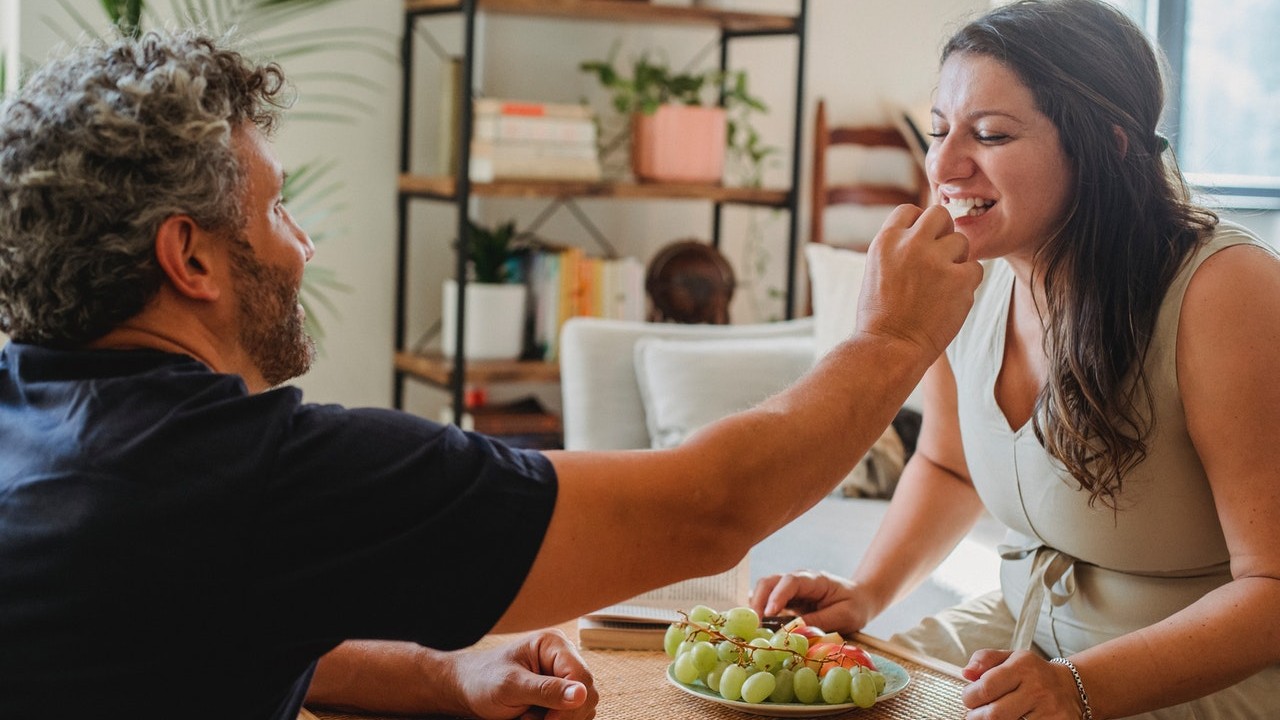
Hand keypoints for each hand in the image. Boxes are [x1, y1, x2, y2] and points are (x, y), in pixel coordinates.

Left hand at [452, 629, 597, 719]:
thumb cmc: (483, 680)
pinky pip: (573, 714)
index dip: (571, 703)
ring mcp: (562, 676)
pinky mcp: (559, 694)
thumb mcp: (511, 686)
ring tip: (529, 717)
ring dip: (559, 719)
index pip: (581, 676)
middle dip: (563, 714)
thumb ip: (546, 690)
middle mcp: (563, 658)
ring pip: (582, 707)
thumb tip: (581, 694)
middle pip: (587, 694)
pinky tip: (534, 718)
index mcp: (553, 645)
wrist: (467, 690)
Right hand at [750, 570, 875, 634]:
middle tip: (755, 625)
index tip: (770, 613)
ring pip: (765, 591)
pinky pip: (769, 602)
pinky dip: (762, 613)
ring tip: (754, 629)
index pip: (790, 582)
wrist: (860, 598)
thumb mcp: (844, 616)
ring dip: (757, 608)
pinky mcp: (788, 600)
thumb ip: (819, 622)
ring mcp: (791, 589)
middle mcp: (798, 580)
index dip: (777, 596)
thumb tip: (794, 631)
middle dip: (759, 601)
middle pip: (770, 582)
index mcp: (814, 580)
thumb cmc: (855, 605)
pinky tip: (760, 627)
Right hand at [857, 205, 981, 359]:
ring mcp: (937, 261)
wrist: (889, 348)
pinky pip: (975, 268)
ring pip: (961, 241)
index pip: (910, 210)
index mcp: (886, 241)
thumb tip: (923, 232)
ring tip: (942, 284)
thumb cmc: (880, 315)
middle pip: (940, 214)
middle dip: (943, 232)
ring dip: (957, 260)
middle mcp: (911, 244)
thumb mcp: (877, 270)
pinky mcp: (960, 280)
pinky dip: (967, 283)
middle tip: (939, 256)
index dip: (918, 225)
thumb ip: (898, 247)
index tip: (920, 244)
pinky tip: (951, 299)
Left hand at [960, 649, 1082, 719]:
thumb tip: (967, 673)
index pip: (986, 687)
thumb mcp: (1010, 657)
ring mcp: (1048, 710)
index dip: (970, 697)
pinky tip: (1011, 719)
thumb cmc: (1033, 673)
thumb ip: (985, 659)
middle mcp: (1037, 688)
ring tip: (992, 717)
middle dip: (977, 716)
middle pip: (995, 714)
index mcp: (1022, 666)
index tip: (969, 698)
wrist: (1070, 687)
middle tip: (976, 714)